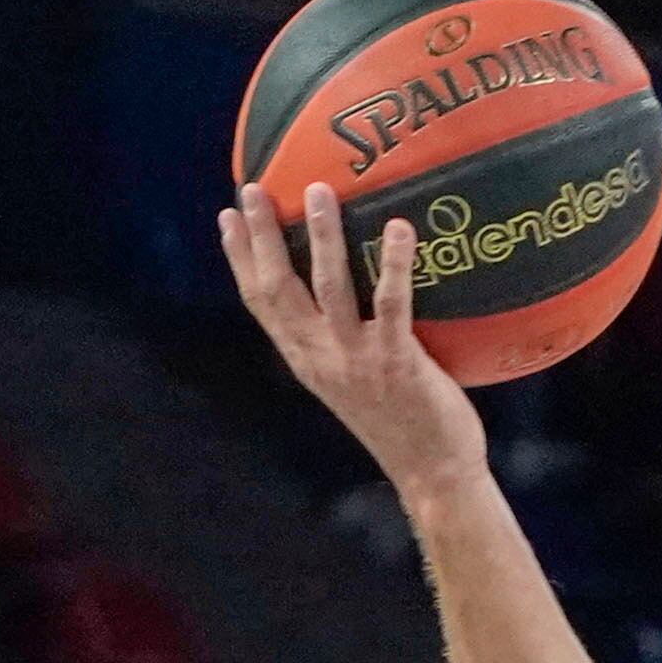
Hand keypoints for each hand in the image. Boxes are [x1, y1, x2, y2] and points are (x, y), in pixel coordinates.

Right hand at [216, 180, 486, 504]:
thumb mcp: (353, 381)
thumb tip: (342, 295)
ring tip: (319, 192)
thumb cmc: (401, 423)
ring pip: (329, 287)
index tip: (228, 216)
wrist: (433, 475)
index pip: (260, 303)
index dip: (240, 258)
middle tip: (254, 187)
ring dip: (321, 236)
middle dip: (263, 235)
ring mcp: (356, 360)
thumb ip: (337, 342)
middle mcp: (321, 357)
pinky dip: (394, 264)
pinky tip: (398, 228)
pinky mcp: (397, 364)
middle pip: (279, 287)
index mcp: (305, 360)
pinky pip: (393, 304)